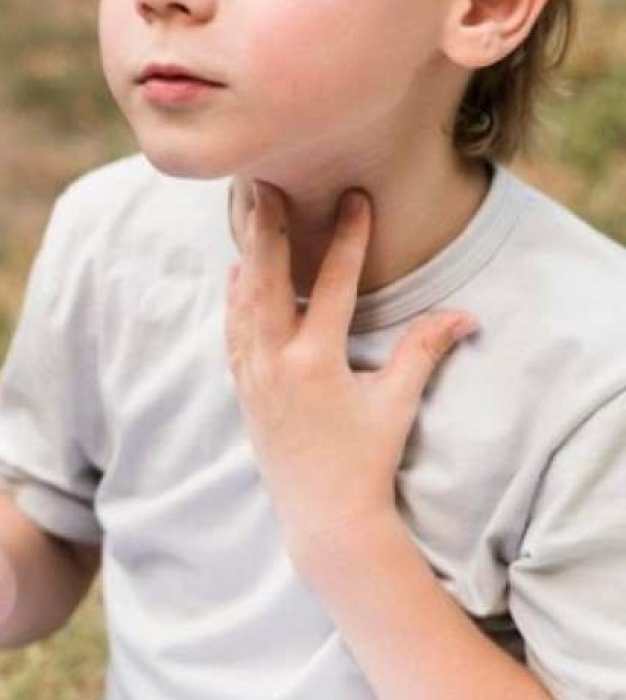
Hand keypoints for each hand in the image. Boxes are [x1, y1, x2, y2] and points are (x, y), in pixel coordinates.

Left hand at [226, 183, 475, 577]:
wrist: (324, 516)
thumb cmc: (366, 461)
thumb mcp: (397, 404)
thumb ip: (424, 353)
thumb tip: (466, 316)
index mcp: (315, 362)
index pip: (331, 286)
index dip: (346, 240)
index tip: (354, 199)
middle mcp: (274, 363)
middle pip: (265, 279)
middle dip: (268, 228)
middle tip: (265, 183)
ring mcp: (251, 375)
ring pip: (242, 300)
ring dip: (247, 254)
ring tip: (250, 212)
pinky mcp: (242, 387)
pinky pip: (233, 330)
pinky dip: (235, 297)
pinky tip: (237, 271)